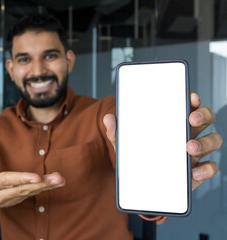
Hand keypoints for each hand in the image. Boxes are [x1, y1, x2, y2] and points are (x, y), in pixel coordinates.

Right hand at [0, 144, 64, 215]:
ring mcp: (11, 198)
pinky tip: (59, 181)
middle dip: (40, 183)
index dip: (20, 179)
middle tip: (57, 178)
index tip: (35, 177)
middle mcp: (1, 194)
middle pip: (22, 188)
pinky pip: (34, 192)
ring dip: (47, 186)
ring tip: (61, 179)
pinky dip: (47, 187)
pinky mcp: (19, 197)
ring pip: (31, 191)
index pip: (6, 181)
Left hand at [103, 93, 222, 190]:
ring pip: (213, 140)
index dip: (192, 99)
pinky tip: (194, 172)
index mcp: (172, 123)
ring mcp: (194, 152)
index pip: (187, 105)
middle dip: (203, 115)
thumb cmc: (137, 157)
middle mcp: (187, 134)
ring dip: (205, 141)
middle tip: (191, 119)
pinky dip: (206, 169)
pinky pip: (210, 167)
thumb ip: (116, 132)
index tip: (190, 97)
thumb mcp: (124, 144)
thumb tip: (108, 118)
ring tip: (189, 147)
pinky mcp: (197, 171)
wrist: (141, 184)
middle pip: (205, 118)